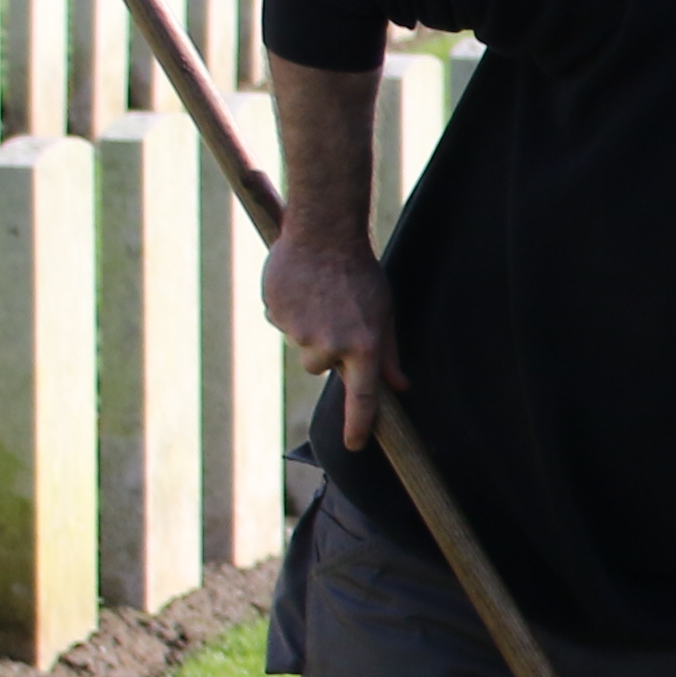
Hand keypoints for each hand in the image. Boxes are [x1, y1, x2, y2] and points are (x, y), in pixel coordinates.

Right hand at [262, 235, 402, 448]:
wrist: (324, 231)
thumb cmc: (360, 272)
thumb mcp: (384, 312)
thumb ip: (387, 353)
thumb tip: (400, 386)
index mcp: (364, 345)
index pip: (363, 397)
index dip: (358, 425)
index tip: (355, 445)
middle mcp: (331, 344)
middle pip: (319, 367)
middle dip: (324, 347)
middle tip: (334, 311)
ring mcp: (300, 331)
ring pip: (299, 344)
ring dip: (305, 327)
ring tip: (317, 294)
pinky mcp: (275, 314)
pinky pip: (279, 321)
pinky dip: (287, 307)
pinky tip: (299, 285)